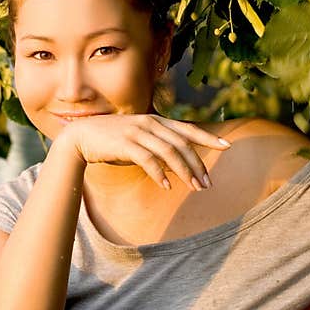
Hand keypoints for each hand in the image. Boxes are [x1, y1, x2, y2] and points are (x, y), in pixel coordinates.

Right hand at [56, 114, 230, 190]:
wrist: (81, 137)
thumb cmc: (113, 141)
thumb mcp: (139, 139)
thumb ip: (158, 146)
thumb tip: (178, 164)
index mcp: (156, 121)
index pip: (188, 129)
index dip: (208, 137)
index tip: (227, 146)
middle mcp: (150, 124)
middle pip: (182, 144)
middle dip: (197, 165)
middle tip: (207, 184)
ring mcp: (138, 132)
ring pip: (169, 152)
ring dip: (184, 172)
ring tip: (194, 188)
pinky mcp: (125, 144)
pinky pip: (148, 160)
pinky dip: (159, 173)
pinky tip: (166, 186)